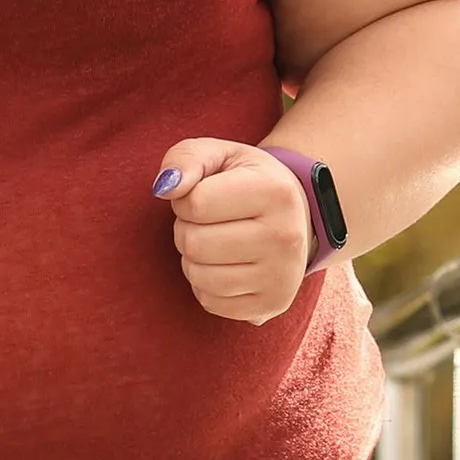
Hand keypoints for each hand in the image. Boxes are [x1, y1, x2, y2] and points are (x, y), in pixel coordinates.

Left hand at [151, 138, 315, 325]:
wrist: (295, 215)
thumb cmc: (247, 180)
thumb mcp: (220, 155)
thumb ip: (186, 158)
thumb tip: (164, 188)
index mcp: (275, 192)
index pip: (196, 203)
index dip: (184, 200)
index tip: (201, 195)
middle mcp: (285, 237)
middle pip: (194, 243)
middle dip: (186, 229)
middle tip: (207, 221)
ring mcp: (282, 276)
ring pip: (198, 276)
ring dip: (192, 258)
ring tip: (215, 241)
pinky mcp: (272, 304)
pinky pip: (209, 301)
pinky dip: (204, 284)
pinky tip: (224, 264)